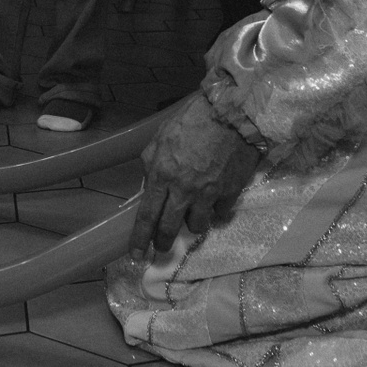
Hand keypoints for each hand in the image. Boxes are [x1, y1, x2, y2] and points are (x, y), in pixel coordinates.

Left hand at [129, 93, 263, 257]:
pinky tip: (215, 204)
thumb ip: (151, 164)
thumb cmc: (190, 120)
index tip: (136, 255)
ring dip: (192, 224)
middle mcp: (182, 189)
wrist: (229, 112)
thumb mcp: (160, 138)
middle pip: (169, 228)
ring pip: (197, 226)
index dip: (140, 238)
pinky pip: (220, 213)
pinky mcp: (230, 193)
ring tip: (192, 217)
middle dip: (162, 242)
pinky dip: (216, 212)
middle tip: (160, 248)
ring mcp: (208, 194)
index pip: (146, 215)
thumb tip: (148, 184)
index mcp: (161, 174)